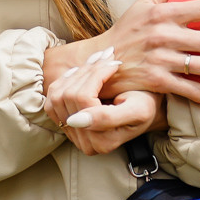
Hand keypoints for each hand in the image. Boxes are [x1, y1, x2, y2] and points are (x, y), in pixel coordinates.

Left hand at [45, 48, 165, 156]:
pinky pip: (53, 96)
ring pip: (58, 94)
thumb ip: (107, 118)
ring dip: (77, 73)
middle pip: (68, 96)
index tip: (114, 62)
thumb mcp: (136, 111)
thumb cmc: (146, 107)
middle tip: (107, 56)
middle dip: (87, 71)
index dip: (96, 75)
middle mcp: (82, 142)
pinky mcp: (64, 122)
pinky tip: (84, 71)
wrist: (146, 107)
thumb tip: (72, 120)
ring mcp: (71, 134)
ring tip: (97, 61)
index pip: (83, 99)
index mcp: (100, 142)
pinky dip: (66, 79)